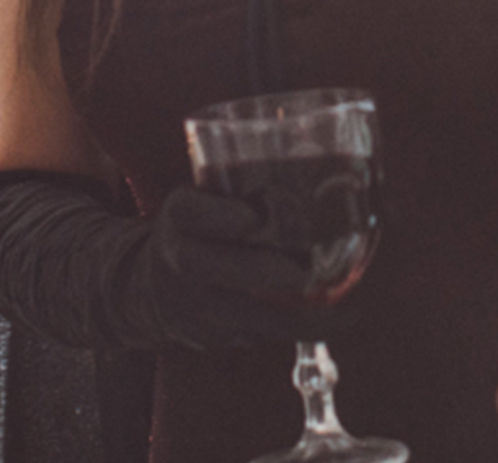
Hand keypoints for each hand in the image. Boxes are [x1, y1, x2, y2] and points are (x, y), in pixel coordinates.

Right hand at [141, 185, 339, 348]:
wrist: (157, 288)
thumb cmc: (200, 233)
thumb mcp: (205, 204)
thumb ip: (239, 189)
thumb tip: (315, 159)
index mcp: (177, 217)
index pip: (185, 211)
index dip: (215, 215)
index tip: (251, 215)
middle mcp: (176, 259)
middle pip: (204, 265)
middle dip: (256, 271)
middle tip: (301, 273)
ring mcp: (190, 304)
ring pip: (238, 316)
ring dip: (293, 317)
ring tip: (341, 313)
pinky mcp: (210, 338)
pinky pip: (254, 337)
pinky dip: (293, 332)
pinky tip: (328, 322)